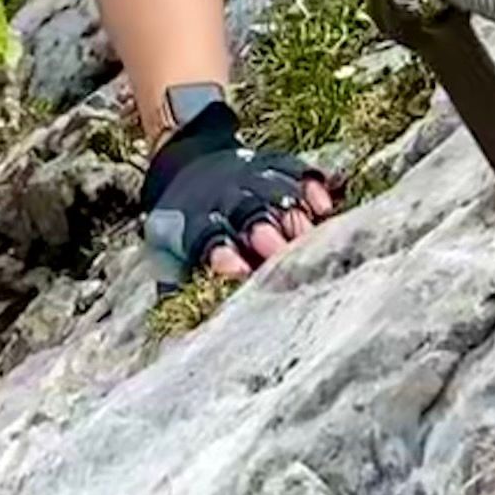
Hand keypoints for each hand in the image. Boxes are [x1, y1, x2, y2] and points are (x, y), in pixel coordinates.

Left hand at [141, 101, 339, 283]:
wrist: (186, 162)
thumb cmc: (186, 224)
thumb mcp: (171, 251)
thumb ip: (183, 287)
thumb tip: (189, 331)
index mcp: (198, 225)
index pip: (210, 241)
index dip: (225, 256)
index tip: (240, 272)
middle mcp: (227, 200)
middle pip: (250, 216)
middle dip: (268, 237)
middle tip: (285, 257)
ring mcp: (253, 180)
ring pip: (276, 194)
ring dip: (294, 217)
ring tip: (314, 239)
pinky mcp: (275, 167)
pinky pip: (296, 172)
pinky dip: (310, 186)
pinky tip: (323, 206)